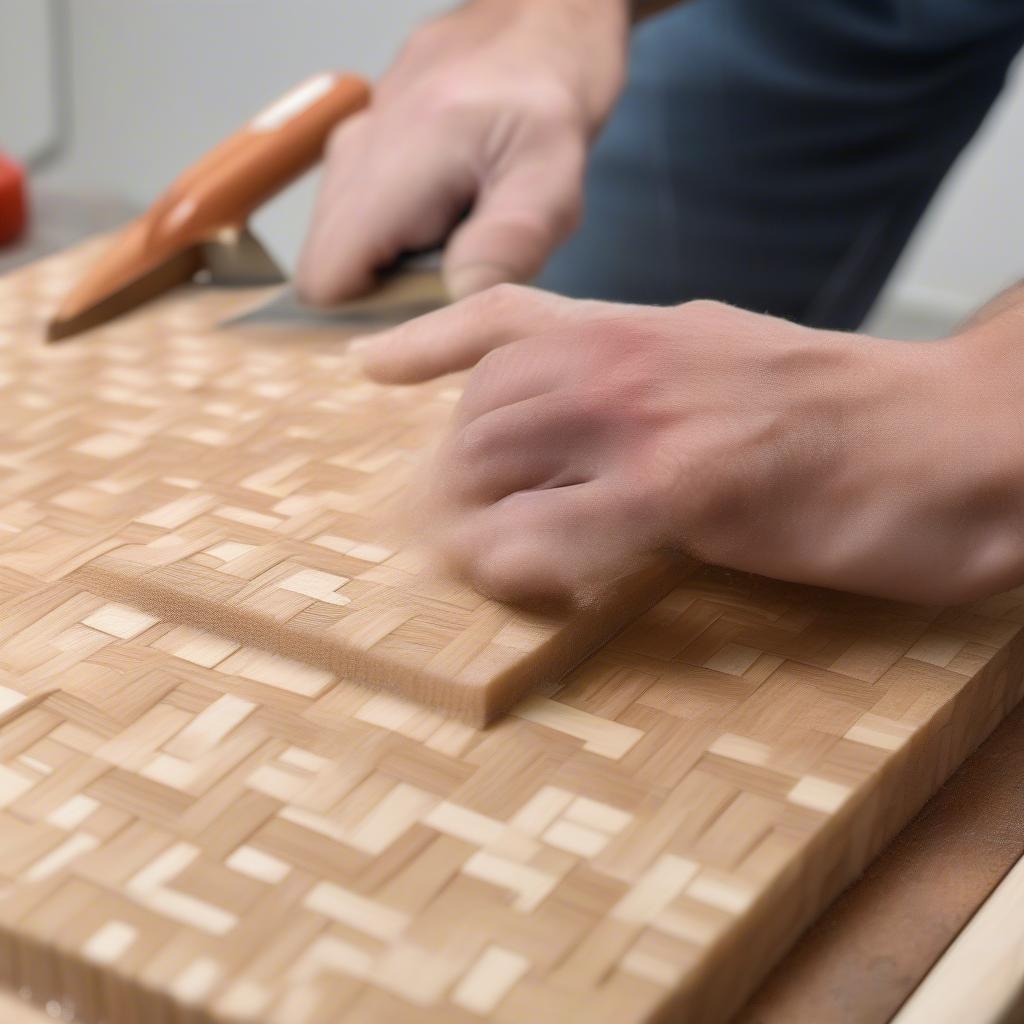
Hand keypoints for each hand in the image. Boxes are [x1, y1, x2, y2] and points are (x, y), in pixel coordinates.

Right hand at [298, 0, 628, 304]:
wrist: (542, 16)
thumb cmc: (552, 100)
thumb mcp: (552, 176)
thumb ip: (508, 240)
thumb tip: (455, 303)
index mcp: (391, 166)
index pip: (324, 282)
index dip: (363, 322)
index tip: (420, 324)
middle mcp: (352, 154)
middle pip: (330, 269)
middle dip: (383, 296)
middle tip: (455, 278)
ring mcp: (350, 144)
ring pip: (343, 245)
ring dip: (393, 266)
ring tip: (457, 239)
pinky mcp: (360, 143)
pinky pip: (358, 216)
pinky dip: (395, 236)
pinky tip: (448, 215)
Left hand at [358, 285, 1023, 606]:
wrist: (953, 438)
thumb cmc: (849, 415)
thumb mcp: (734, 367)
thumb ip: (656, 385)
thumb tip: (592, 430)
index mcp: (647, 329)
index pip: (508, 316)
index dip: (429, 340)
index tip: (370, 369)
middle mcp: (633, 358)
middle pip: (485, 404)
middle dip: (449, 470)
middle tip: (444, 525)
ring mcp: (653, 419)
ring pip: (500, 456)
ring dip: (467, 516)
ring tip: (469, 560)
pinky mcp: (686, 490)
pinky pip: (556, 528)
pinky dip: (518, 561)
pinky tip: (518, 582)